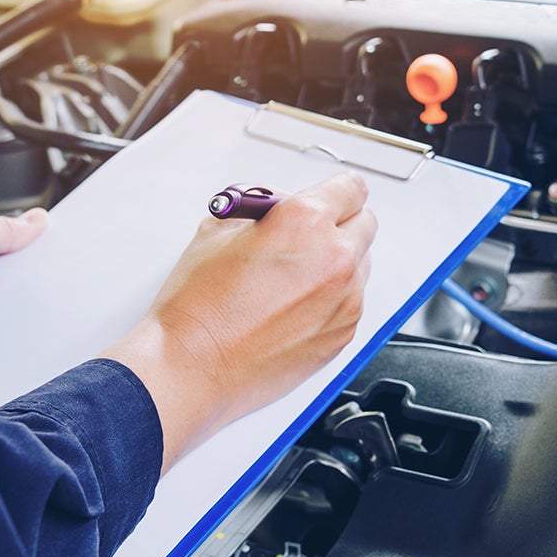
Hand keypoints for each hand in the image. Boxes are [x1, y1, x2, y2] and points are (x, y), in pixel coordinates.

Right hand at [104, 172, 377, 471]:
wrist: (193, 368)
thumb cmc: (198, 308)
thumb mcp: (217, 232)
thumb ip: (260, 211)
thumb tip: (276, 208)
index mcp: (305, 222)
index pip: (350, 187)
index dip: (336, 191)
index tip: (330, 197)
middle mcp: (335, 259)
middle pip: (364, 223)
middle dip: (339, 223)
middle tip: (307, 235)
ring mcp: (345, 301)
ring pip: (361, 264)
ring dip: (338, 262)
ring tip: (293, 277)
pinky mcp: (343, 335)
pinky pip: (351, 302)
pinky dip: (333, 298)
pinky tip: (293, 306)